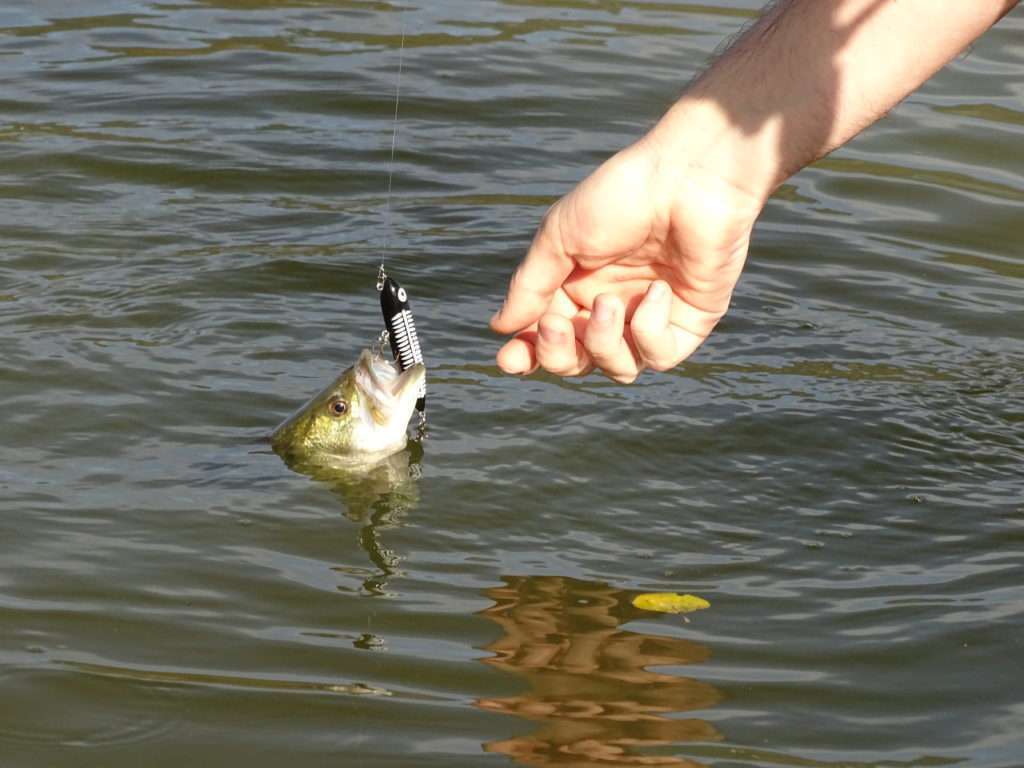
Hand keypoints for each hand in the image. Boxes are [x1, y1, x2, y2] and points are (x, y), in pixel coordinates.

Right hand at [490, 135, 763, 382]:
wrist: (686, 175)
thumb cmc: (619, 196)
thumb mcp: (559, 238)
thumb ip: (530, 286)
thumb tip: (499, 326)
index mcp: (576, 288)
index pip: (547, 338)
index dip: (528, 355)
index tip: (510, 360)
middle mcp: (613, 308)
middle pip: (578, 362)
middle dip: (559, 353)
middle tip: (556, 323)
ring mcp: (652, 318)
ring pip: (619, 368)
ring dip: (604, 344)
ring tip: (609, 303)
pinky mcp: (690, 322)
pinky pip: (661, 357)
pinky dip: (650, 330)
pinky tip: (658, 291)